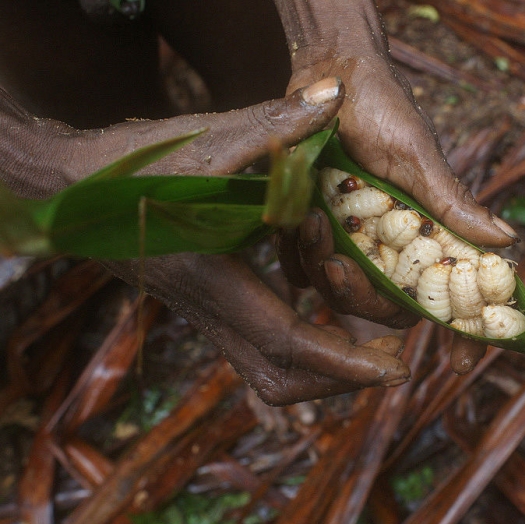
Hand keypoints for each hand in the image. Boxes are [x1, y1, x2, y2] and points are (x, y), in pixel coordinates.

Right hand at [2, 78, 411, 404]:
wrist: (77, 188)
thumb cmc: (135, 164)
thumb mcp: (204, 140)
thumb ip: (271, 123)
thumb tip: (333, 96)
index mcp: (212, 279)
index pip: (288, 342)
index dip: (346, 361)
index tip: (397, 366)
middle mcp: (209, 310)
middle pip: (281, 375)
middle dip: (341, 377)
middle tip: (392, 355)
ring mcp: (207, 314)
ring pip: (270, 370)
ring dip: (324, 368)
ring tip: (372, 342)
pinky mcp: (210, 305)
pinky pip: (262, 346)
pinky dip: (305, 346)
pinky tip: (332, 312)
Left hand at [274, 0, 517, 372]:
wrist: (328, 75)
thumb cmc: (383, 107)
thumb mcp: (417, 156)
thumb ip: (452, 202)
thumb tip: (506, 240)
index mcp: (428, 230)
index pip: (453, 291)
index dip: (463, 331)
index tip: (463, 366)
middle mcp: (394, 242)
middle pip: (390, 303)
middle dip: (363, 297)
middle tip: (338, 266)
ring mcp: (356, 238)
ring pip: (347, 290)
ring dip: (327, 272)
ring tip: (310, 230)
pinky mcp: (319, 227)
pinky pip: (306, 268)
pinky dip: (299, 259)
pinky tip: (295, 229)